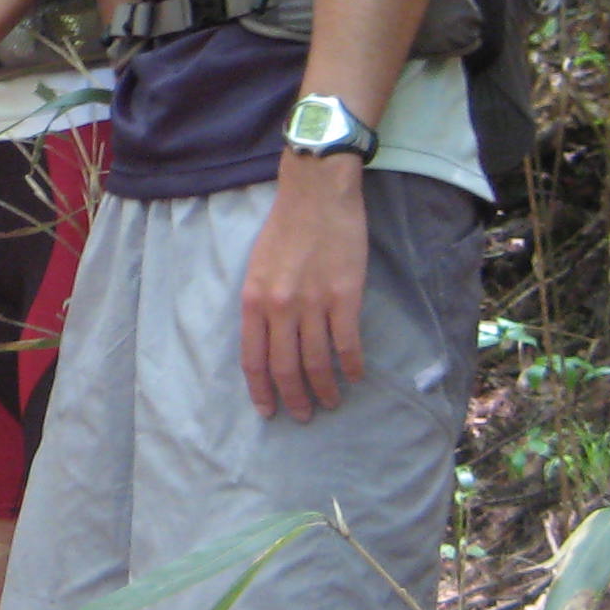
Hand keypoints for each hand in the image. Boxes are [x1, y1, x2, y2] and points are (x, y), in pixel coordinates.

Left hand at [237, 154, 369, 421]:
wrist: (316, 194)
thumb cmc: (285, 227)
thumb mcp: (257, 267)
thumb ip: (261, 304)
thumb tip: (268, 341)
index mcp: (253, 300)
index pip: (253, 359)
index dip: (261, 390)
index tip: (268, 411)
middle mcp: (280, 307)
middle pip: (285, 367)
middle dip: (294, 398)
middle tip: (303, 416)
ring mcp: (313, 304)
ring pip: (317, 362)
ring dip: (324, 389)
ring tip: (331, 402)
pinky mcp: (345, 297)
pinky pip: (347, 344)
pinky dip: (352, 366)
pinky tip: (356, 376)